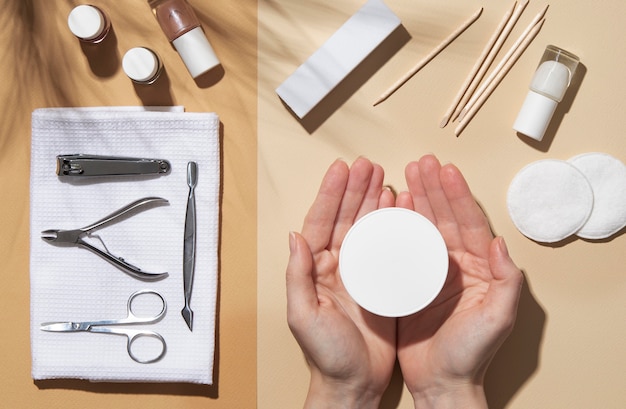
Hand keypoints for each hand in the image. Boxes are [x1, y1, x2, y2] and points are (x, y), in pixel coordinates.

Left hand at [286, 157, 395, 408]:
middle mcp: (336, 265)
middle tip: (369, 165)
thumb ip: (297, 276)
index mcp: (315, 269)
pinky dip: (394, 225)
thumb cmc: (326, 354)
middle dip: (356, 190)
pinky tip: (400, 209)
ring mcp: (359, 271)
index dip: (331, 194)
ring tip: (385, 177)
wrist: (355, 383)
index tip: (342, 169)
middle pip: (345, 217)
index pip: (321, 222)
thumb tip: (294, 236)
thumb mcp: (304, 316)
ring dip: (374, 201)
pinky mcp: (381, 281)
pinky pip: (387, 246)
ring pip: (366, 227)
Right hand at [395, 155, 523, 407]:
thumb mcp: (497, 319)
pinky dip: (398, 224)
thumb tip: (503, 244)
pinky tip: (390, 208)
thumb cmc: (470, 354)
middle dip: (433, 188)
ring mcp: (432, 270)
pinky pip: (404, 245)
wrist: (440, 381)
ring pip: (424, 226)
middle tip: (421, 163)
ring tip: (405, 175)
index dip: (457, 195)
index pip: (469, 223)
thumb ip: (507, 282)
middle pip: (445, 217)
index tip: (445, 171)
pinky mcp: (411, 281)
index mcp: (479, 268)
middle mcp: (455, 264)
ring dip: (416, 199)